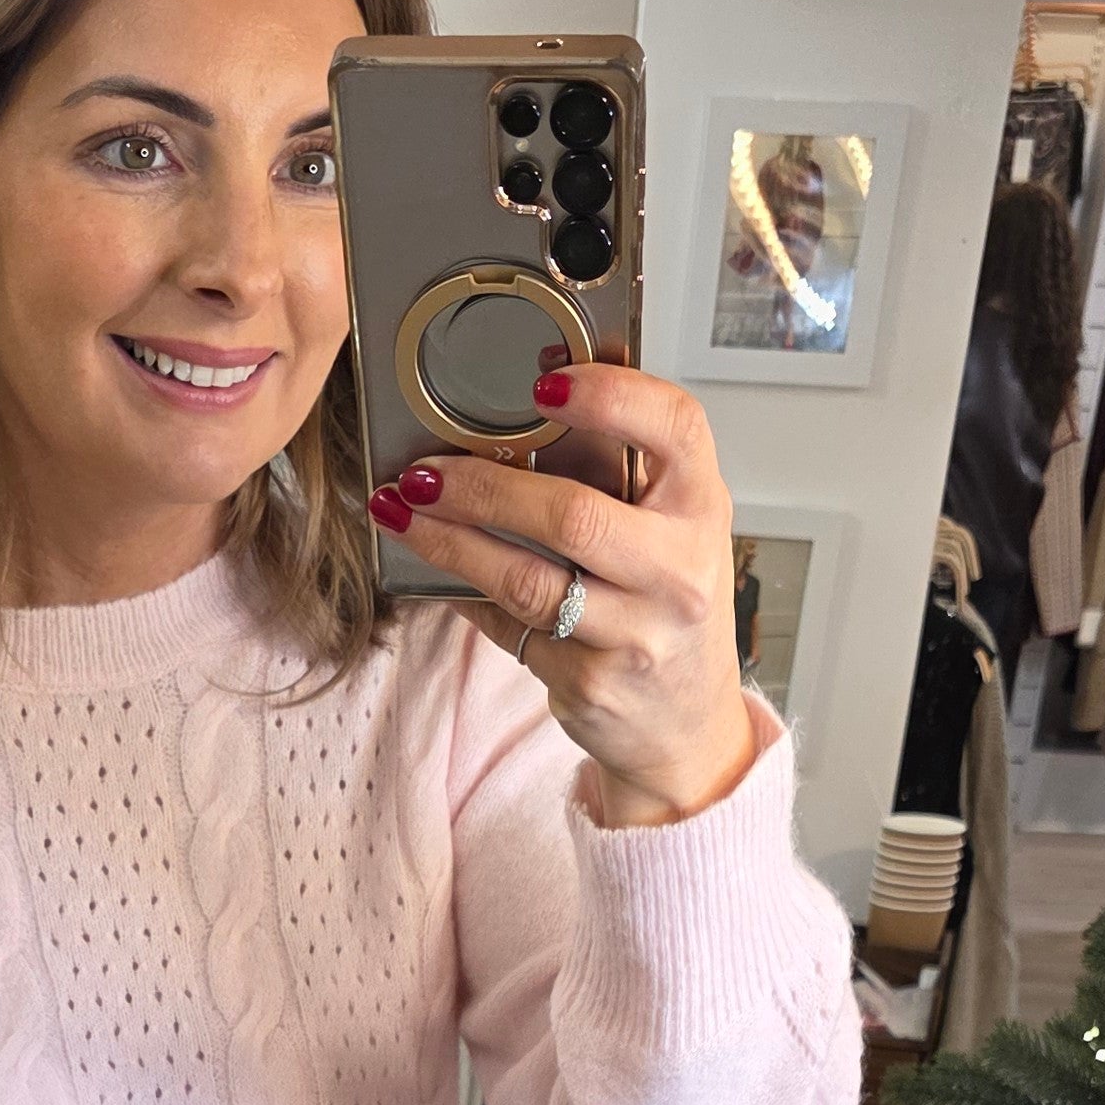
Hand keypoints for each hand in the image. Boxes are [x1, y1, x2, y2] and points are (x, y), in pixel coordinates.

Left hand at [370, 365, 754, 828]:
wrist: (685, 723)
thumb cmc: (667, 605)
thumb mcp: (667, 527)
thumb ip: (614, 467)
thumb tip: (531, 387)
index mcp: (703, 508)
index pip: (676, 428)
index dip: (611, 395)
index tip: (544, 381)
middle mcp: (679, 572)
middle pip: (574, 516)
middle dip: (484, 488)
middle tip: (425, 471)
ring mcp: (636, 635)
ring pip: (526, 581)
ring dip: (451, 542)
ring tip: (402, 512)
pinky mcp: (590, 683)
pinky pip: (509, 628)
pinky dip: (465, 594)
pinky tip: (431, 569)